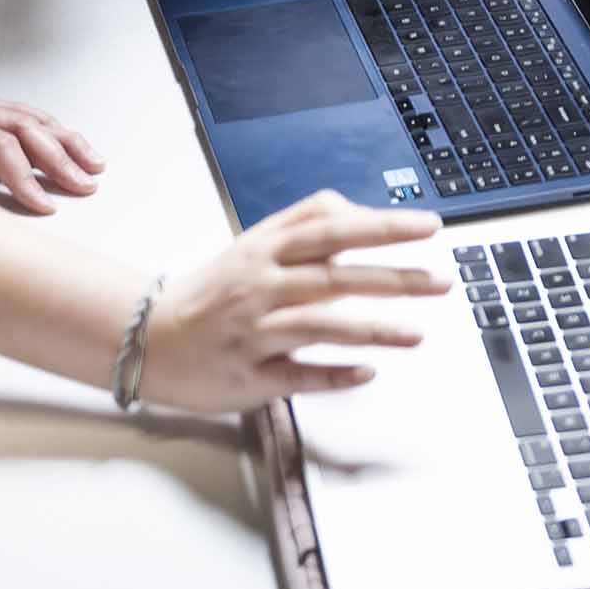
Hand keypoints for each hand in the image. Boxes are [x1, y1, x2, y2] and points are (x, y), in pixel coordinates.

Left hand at [0, 61, 102, 212]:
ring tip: (92, 162)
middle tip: (87, 186)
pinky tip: (61, 135)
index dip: (25, 178)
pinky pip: (17, 111)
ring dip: (64, 139)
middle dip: (61, 159)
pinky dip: (47, 124)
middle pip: (25, 130)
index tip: (45, 205)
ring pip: (28, 117)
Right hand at [141, 192, 450, 412]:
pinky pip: (297, 375)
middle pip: (333, 276)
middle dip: (392, 278)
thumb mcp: (253, 245)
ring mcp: (254, 332)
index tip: (427, 225)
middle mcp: (260, 287)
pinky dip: (333, 375)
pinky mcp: (249, 374)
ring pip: (320, 326)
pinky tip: (368, 373)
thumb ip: (303, 224)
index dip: (381, 226)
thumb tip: (359, 213)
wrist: (147, 336)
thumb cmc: (212, 291)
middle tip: (442, 280)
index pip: (331, 229)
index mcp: (264, 250)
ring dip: (372, 329)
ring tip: (417, 334)